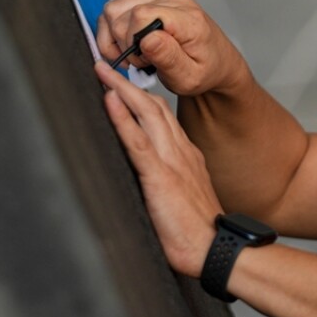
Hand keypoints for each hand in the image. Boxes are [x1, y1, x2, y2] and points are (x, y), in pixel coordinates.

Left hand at [95, 60, 221, 275]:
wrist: (214, 250)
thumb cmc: (196, 234)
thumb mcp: (182, 200)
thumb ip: (166, 183)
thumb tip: (145, 180)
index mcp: (186, 157)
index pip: (163, 118)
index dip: (141, 99)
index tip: (124, 86)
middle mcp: (181, 152)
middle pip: (155, 106)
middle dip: (128, 83)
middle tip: (107, 66)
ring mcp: (172, 161)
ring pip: (147, 113)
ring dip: (122, 89)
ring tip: (102, 71)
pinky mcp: (160, 176)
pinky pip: (137, 141)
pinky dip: (121, 118)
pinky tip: (109, 100)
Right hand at [96, 0, 249, 97]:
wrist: (216, 61)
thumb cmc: (205, 70)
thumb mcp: (189, 77)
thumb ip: (169, 58)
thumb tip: (148, 39)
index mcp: (187, 18)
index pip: (140, 16)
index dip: (132, 42)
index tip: (143, 60)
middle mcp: (173, 0)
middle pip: (121, 13)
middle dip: (123, 43)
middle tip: (142, 60)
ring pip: (114, 9)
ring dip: (116, 37)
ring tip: (136, 54)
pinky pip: (117, 9)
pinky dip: (116, 30)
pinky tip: (130, 45)